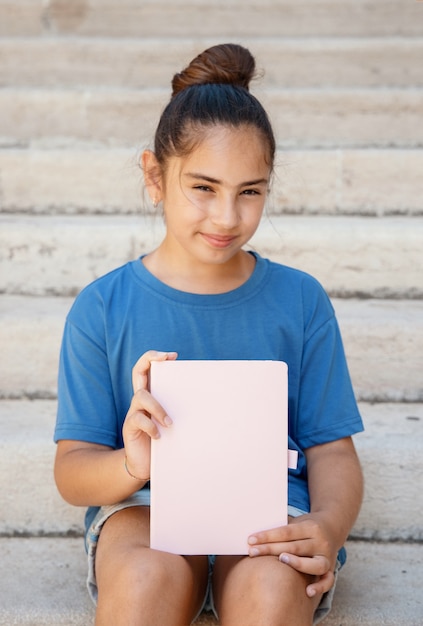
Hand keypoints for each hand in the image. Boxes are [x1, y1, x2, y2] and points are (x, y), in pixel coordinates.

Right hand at [122, 350, 176, 480]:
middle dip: (149, 359)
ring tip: (169, 422)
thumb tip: (209, 400)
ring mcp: (133, 412)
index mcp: (151, 396)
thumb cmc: (163, 441)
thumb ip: (180, 410)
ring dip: (158, 407)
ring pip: (140, 396)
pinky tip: (159, 436)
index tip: (172, 355)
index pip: (146, 368)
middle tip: (165, 358)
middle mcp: (140, 400)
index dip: (154, 357)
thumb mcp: (171, 421)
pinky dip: (150, 426)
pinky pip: (137, 419)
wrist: (143, 465)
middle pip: (137, 371)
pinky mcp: (129, 427)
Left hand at [248, 515, 336, 596]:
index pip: (286, 532)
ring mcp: (327, 556)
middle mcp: (320, 541)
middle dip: (272, 549)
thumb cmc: (306, 526)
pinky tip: (308, 591)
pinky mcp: (331, 569)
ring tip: (281, 560)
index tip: (251, 540)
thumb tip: (254, 528)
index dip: (268, 536)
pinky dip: (320, 587)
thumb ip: (281, 526)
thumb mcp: (296, 521)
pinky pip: (328, 580)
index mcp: (310, 527)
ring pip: (314, 563)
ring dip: (297, 563)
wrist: (332, 527)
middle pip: (295, 547)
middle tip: (252, 552)